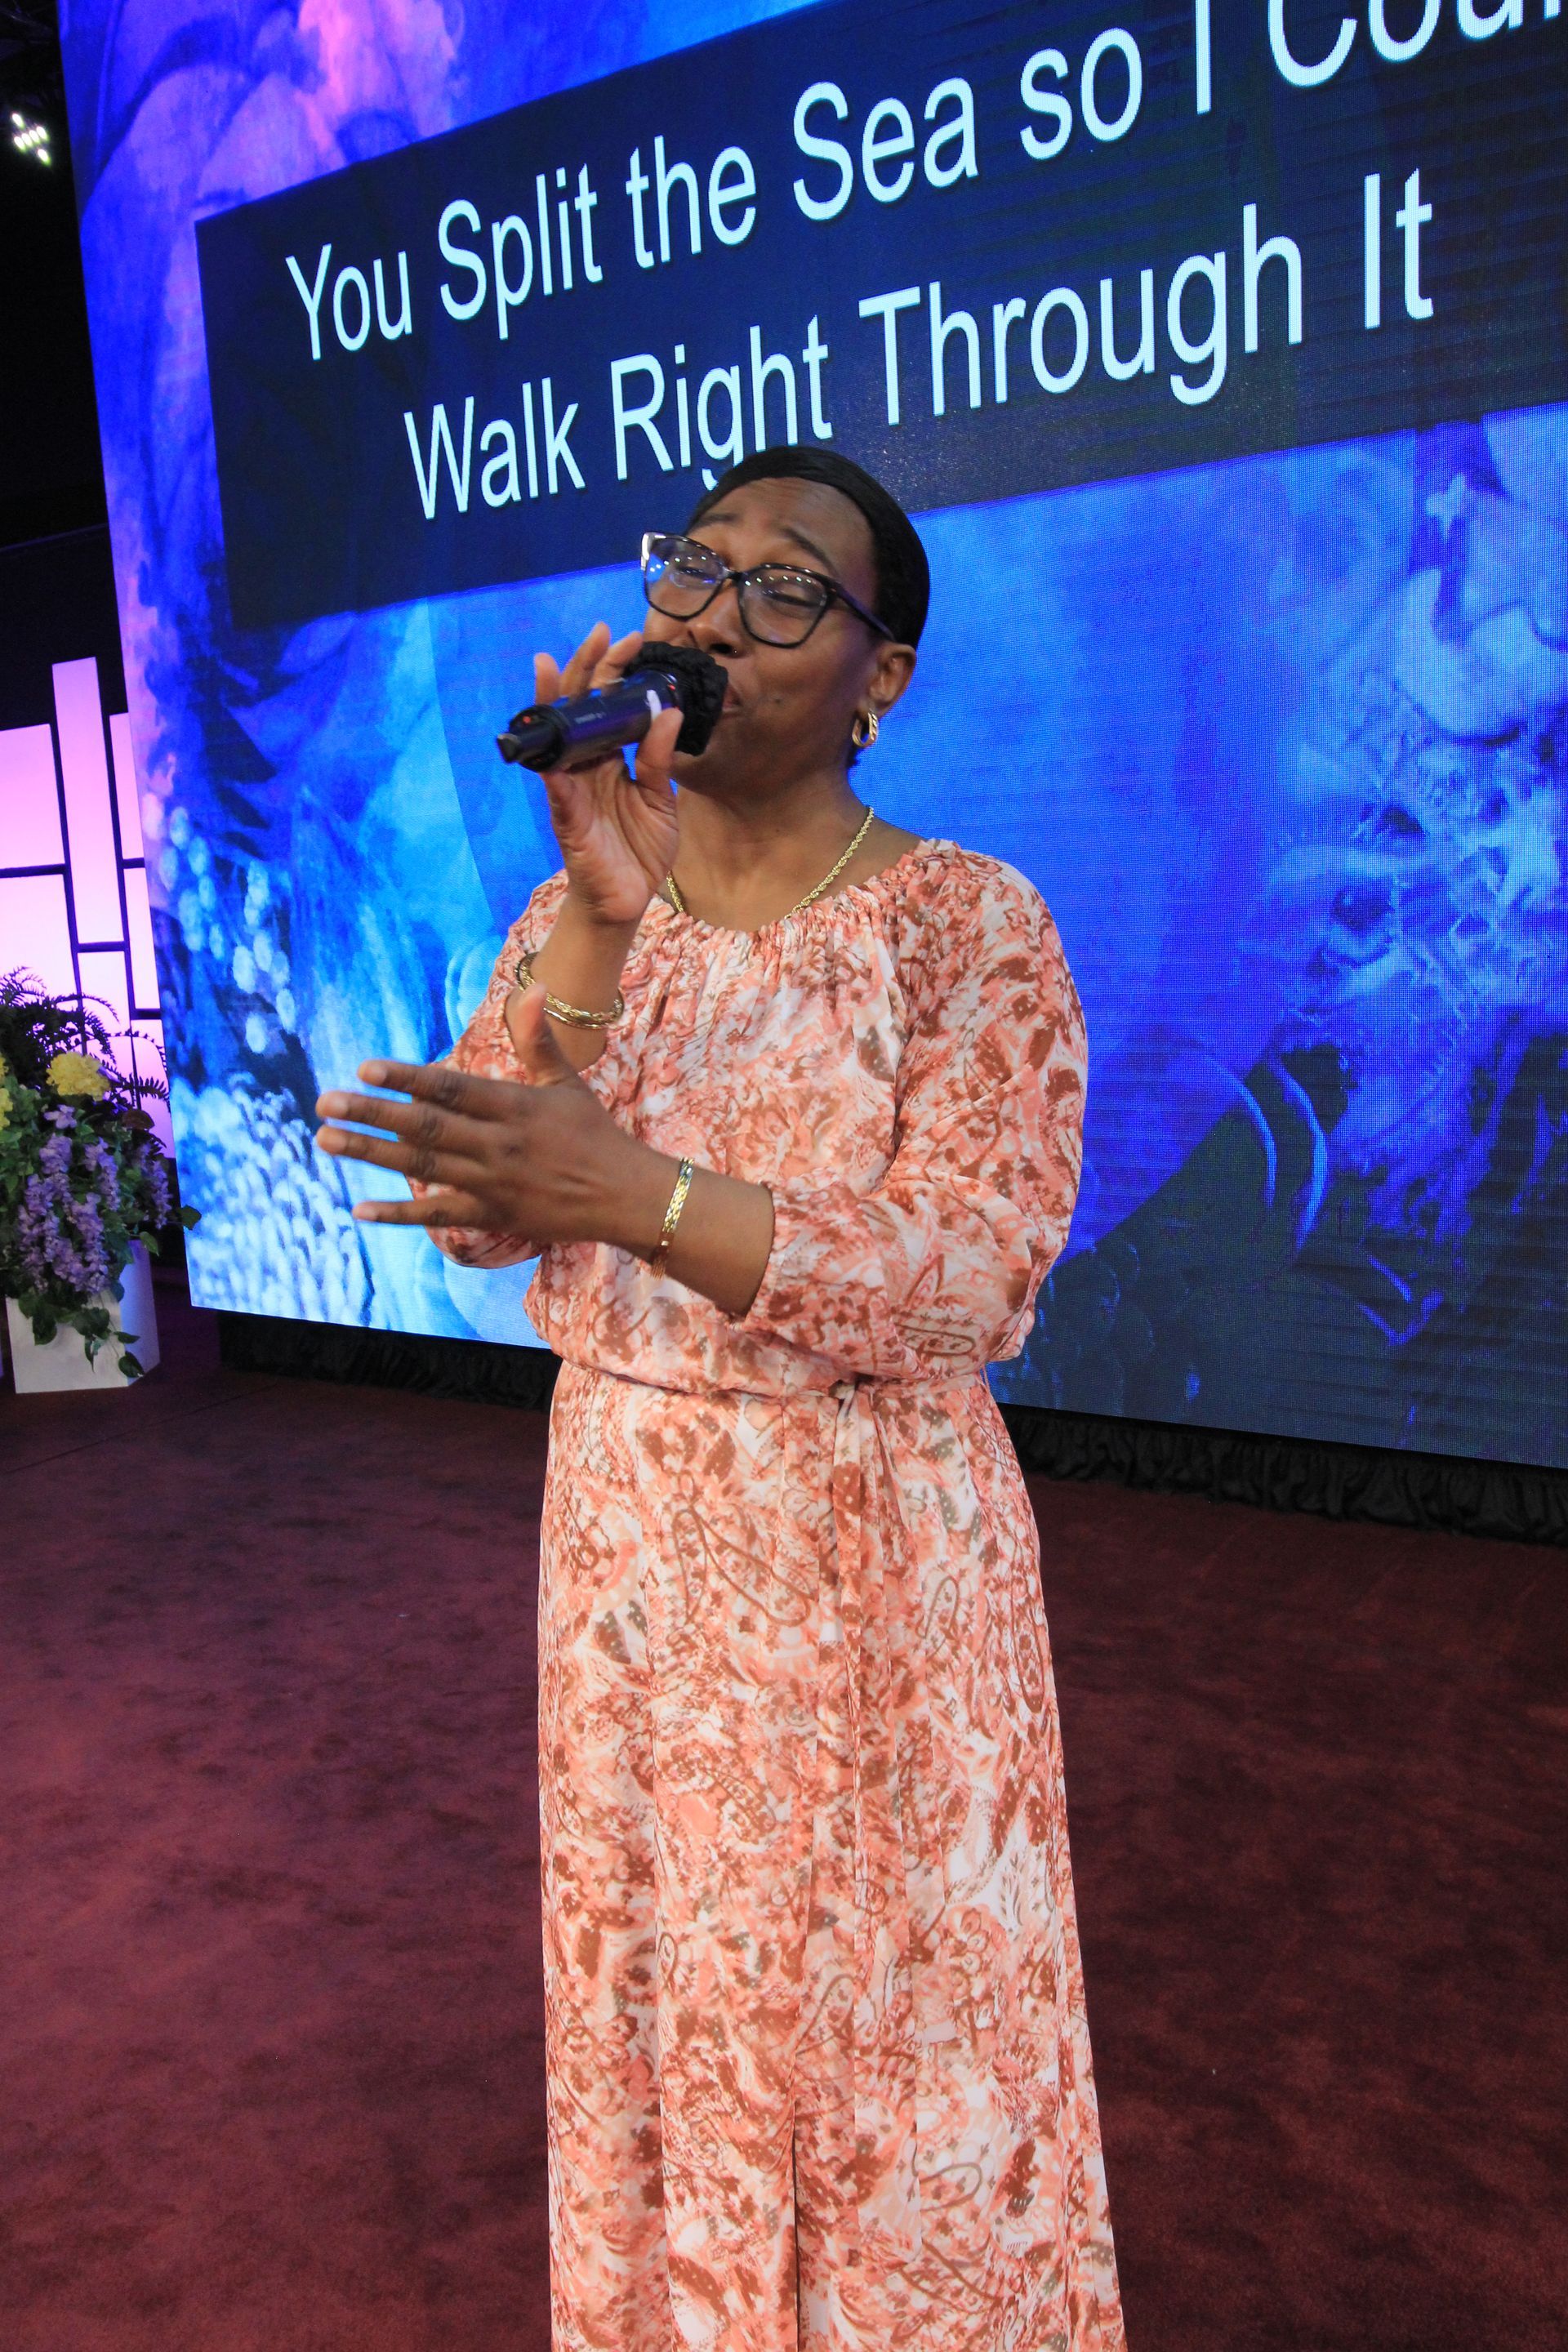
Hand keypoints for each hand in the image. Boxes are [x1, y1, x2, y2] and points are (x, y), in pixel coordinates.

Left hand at [313, 986, 670, 1248]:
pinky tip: (360, 1209)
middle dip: (372, 1114)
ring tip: (327, 1141)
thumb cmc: (593, 1134)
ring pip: (422, 1167)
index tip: (364, 1067)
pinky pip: (437, 1216)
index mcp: (512, 1106)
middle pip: (426, 1127)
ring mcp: (491, 1183)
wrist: (623, 1195)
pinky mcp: (491, 1215)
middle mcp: (497, 1144)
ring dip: (371, 1154)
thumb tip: (533, 986)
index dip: (405, 1078)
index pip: (450, 1088)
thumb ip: (537, 1038)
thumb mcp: (566, 1083)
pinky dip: (398, 1216)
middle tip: (325, 1103)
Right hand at [534, 622, 683, 926]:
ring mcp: (571, 788)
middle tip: (602, 631)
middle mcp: (586, 766)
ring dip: (553, 700)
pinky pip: (555, 783)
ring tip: (550, 663)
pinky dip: (551, 758)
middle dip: (587, 668)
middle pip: (579, 708)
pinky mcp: (566, 816)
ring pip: (556, 735)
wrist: (627, 900)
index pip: (607, 704)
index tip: (631, 638)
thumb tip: (668, 711)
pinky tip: (550, 730)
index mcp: (610, 758)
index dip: (615, 670)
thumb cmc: (639, 850)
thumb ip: (658, 758)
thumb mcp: (660, 799)